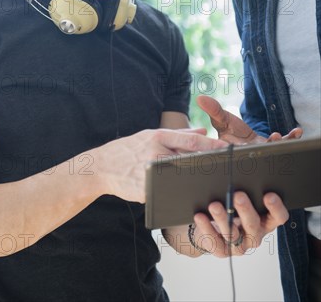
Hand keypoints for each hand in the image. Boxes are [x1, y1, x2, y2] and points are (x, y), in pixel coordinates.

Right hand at [94, 128, 226, 202]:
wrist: (102, 166)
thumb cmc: (129, 149)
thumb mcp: (150, 135)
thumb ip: (179, 134)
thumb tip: (203, 131)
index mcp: (158, 137)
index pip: (191, 141)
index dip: (212, 146)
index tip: (228, 149)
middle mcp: (156, 153)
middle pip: (190, 160)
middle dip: (209, 165)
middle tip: (229, 169)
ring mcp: (150, 173)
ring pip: (181, 179)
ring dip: (197, 182)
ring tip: (214, 185)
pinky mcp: (145, 191)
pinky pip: (167, 194)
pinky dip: (179, 195)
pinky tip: (192, 198)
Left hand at [191, 191, 288, 256]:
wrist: (212, 231)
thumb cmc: (231, 211)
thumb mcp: (240, 201)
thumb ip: (244, 190)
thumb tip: (235, 173)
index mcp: (265, 221)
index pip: (278, 217)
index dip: (276, 207)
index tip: (268, 195)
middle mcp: (255, 234)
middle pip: (253, 224)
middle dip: (245, 209)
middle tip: (238, 195)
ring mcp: (239, 246)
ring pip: (233, 233)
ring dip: (223, 218)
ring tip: (214, 205)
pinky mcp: (222, 251)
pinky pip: (215, 241)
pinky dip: (206, 227)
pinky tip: (200, 216)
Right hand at [197, 95, 301, 144]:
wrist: (238, 137)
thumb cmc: (228, 130)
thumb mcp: (221, 119)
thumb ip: (213, 109)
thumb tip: (200, 98)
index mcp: (236, 150)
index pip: (241, 152)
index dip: (248, 149)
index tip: (251, 142)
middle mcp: (250, 154)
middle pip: (260, 153)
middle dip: (269, 146)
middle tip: (274, 137)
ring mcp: (262, 151)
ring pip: (273, 150)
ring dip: (280, 142)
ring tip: (280, 135)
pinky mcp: (272, 147)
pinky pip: (283, 144)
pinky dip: (291, 138)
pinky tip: (296, 131)